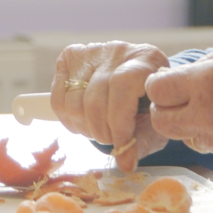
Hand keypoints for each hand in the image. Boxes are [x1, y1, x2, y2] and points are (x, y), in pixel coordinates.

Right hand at [50, 41, 168, 169]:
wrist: (139, 83)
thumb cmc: (150, 106)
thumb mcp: (154, 124)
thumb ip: (141, 142)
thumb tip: (125, 163)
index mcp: (146, 58)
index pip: (122, 85)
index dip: (119, 121)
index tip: (121, 146)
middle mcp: (117, 50)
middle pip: (95, 98)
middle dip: (101, 130)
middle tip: (109, 140)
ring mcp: (91, 51)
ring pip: (73, 101)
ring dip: (84, 127)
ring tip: (98, 131)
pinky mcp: (70, 57)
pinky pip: (58, 99)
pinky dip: (69, 120)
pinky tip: (84, 122)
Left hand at [143, 41, 212, 171]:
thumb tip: (192, 70)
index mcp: (211, 81)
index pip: (156, 90)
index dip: (164, 84)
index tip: (176, 81)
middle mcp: (211, 116)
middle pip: (162, 121)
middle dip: (170, 109)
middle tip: (190, 98)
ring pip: (186, 137)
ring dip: (194, 124)